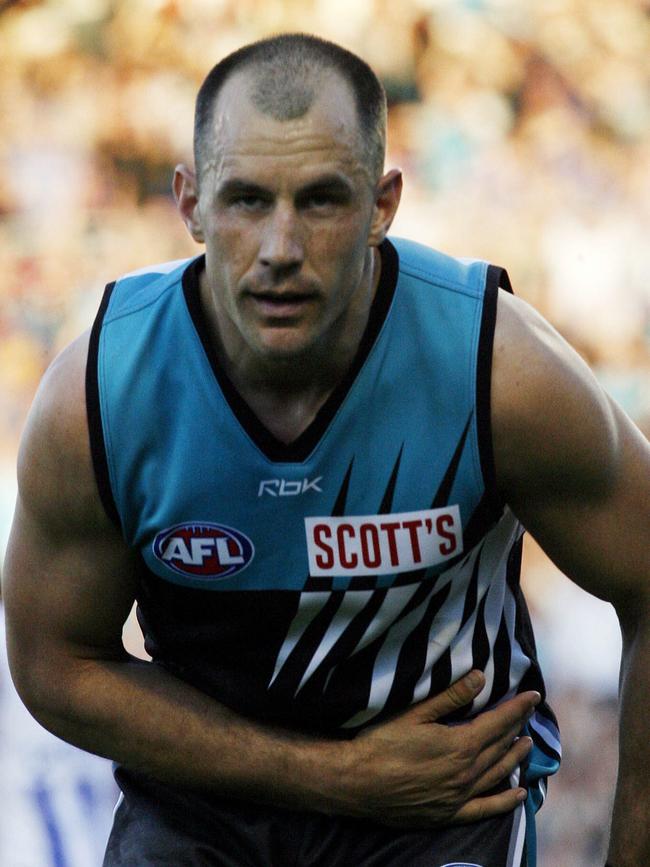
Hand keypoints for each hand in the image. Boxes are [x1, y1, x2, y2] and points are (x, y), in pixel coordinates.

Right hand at [337, 670, 538, 827]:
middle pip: (500, 746)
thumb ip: (451, 697)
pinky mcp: (448, 814)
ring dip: (515, 757)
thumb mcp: (415, 713)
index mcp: (460, 745)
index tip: (534, 695)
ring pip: (497, 774)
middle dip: (517, 726)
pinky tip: (519, 794)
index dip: (517, 707)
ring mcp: (458, 796)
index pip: (498, 722)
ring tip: (527, 744)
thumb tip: (481, 678)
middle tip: (530, 712)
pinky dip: (505, 802)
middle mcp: (466, 773)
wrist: (357, 783)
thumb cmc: (381, 742)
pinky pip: (485, 809)